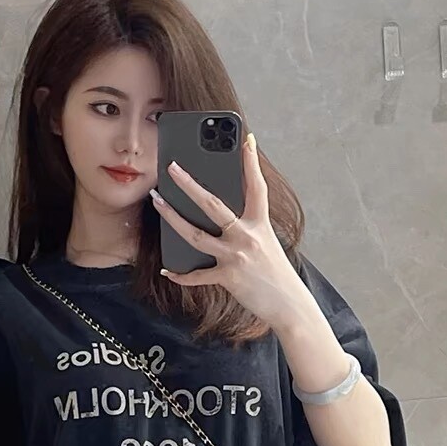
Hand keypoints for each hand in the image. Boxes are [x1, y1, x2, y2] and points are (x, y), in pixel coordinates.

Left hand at [150, 133, 306, 329]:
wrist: (288, 306)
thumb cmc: (276, 274)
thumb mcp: (267, 244)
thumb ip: (247, 229)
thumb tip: (221, 218)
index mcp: (259, 225)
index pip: (256, 187)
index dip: (251, 163)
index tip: (246, 140)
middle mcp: (247, 236)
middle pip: (213, 204)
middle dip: (189, 184)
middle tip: (173, 168)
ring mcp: (236, 256)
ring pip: (195, 234)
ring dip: (172, 218)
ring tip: (157, 202)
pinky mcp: (228, 277)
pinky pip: (197, 275)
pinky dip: (181, 274)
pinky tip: (168, 270)